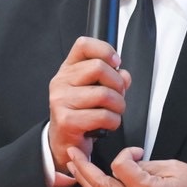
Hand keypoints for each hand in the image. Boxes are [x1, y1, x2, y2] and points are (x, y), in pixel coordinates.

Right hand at [46, 36, 127, 174]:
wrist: (64, 142)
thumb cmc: (80, 113)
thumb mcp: (93, 90)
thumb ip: (111, 78)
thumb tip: (124, 76)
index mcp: (68, 69)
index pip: (83, 45)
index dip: (105, 50)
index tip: (116, 63)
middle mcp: (61, 82)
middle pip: (99, 68)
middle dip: (118, 84)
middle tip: (117, 96)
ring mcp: (61, 101)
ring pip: (104, 94)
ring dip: (118, 106)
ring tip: (113, 112)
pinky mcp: (67, 120)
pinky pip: (103, 116)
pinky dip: (113, 121)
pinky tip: (107, 124)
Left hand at [65, 147, 186, 186]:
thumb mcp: (173, 166)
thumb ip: (145, 165)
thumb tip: (128, 164)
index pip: (120, 167)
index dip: (126, 155)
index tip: (136, 153)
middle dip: (83, 169)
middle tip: (73, 155)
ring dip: (87, 183)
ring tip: (75, 169)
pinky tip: (95, 185)